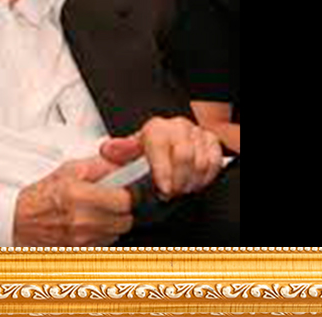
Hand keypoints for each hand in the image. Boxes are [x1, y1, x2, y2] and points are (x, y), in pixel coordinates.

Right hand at [13, 157, 132, 246]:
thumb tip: (123, 163)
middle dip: (121, 209)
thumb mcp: (69, 170)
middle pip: (125, 219)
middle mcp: (82, 220)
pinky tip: (89, 225)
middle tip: (110, 200)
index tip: (124, 189)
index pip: (124, 200)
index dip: (128, 194)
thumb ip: (100, 165)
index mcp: (78, 195)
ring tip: (96, 212)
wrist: (19, 221)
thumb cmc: (42, 195)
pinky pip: (105, 243)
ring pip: (117, 232)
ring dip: (112, 223)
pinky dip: (102, 234)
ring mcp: (82, 239)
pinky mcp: (81, 252)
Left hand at [100, 116, 221, 201]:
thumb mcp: (128, 153)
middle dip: (178, 182)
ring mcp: (195, 133)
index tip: (163, 190)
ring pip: (201, 162)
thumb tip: (107, 149)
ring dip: (191, 182)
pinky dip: (205, 178)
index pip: (160, 147)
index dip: (163, 171)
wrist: (168, 142)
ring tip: (180, 189)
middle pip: (184, 157)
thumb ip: (118, 152)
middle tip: (171, 194)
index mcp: (155, 129)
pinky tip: (193, 183)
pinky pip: (214, 162)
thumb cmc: (147, 151)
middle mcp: (177, 127)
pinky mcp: (211, 141)